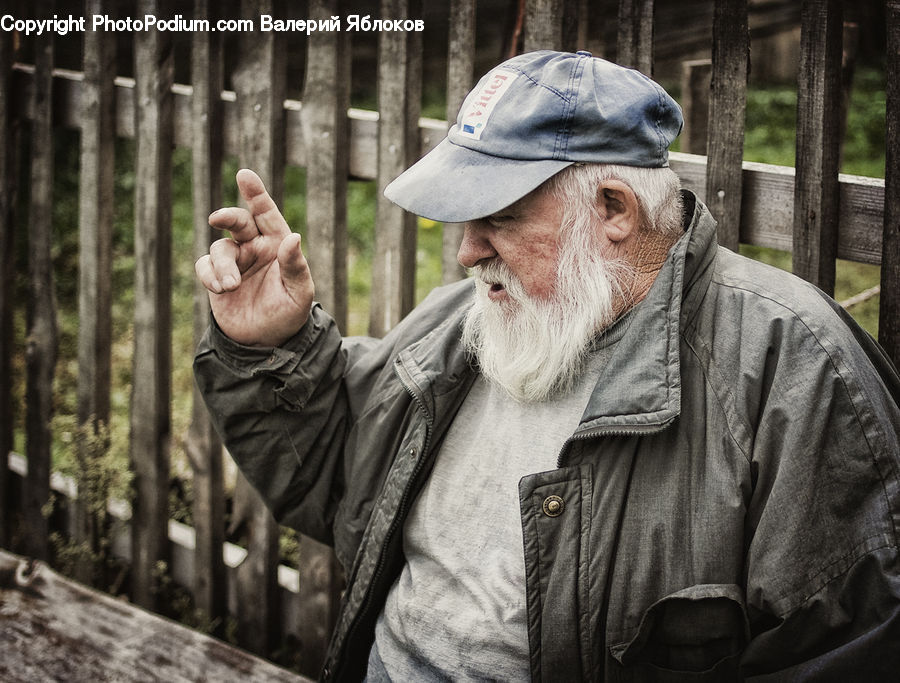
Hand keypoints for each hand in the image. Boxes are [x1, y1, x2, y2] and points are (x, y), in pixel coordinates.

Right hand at [195, 169, 314, 346]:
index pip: (266, 214)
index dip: (256, 193)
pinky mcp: (216, 277)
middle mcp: (254, 247)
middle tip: (217, 220)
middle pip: (237, 221)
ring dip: (222, 265)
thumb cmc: (288, 313)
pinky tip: (220, 288)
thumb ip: (296, 266)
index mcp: (277, 244)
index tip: (244, 175)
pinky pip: (205, 266)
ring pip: (219, 248)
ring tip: (231, 285)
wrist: (266, 341)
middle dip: (227, 216)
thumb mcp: (299, 292)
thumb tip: (293, 236)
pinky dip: (209, 275)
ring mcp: (234, 261)